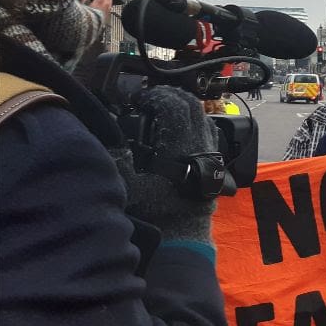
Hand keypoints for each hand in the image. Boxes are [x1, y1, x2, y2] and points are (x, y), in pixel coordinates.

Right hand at [78, 0, 112, 24]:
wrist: (90, 29)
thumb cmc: (86, 18)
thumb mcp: (82, 5)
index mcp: (99, 2)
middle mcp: (105, 6)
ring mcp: (107, 11)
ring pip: (110, 0)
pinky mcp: (107, 15)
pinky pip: (110, 6)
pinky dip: (108, 2)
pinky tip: (104, 3)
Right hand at [113, 86, 218, 244]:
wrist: (185, 229)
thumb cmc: (157, 207)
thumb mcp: (129, 182)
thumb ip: (119, 157)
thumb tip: (110, 137)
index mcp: (180, 141)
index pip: (174, 104)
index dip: (157, 96)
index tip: (142, 99)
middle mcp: (200, 141)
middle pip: (191, 105)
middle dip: (172, 96)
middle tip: (153, 98)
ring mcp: (211, 149)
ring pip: (202, 116)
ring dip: (185, 108)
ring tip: (165, 110)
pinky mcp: (215, 160)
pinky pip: (208, 130)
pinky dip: (195, 122)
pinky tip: (180, 130)